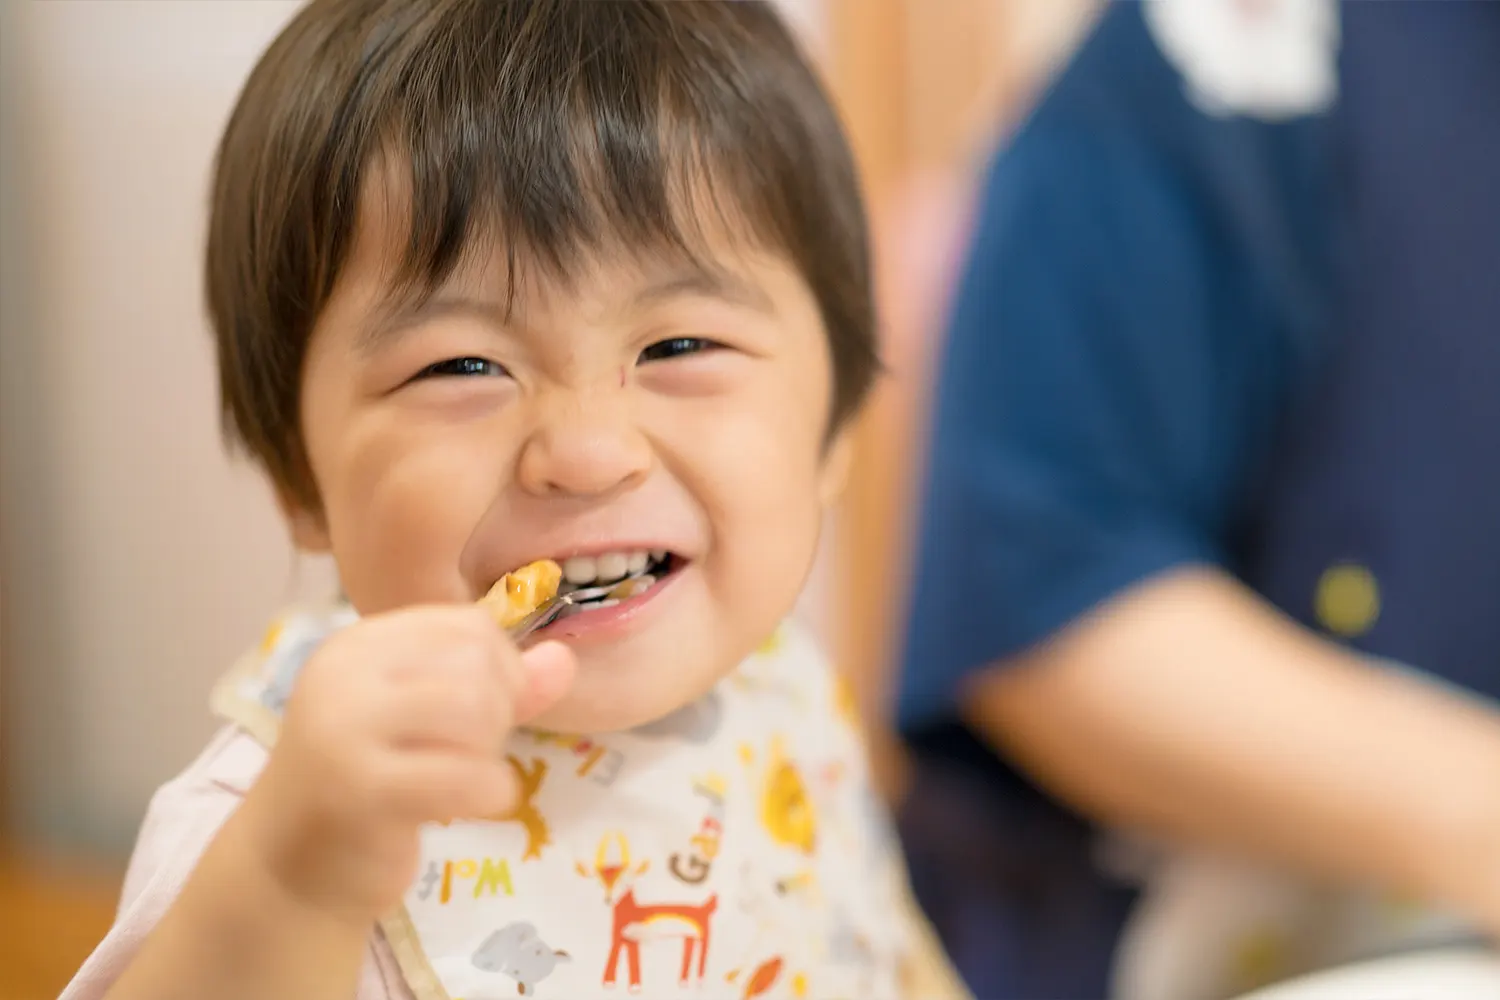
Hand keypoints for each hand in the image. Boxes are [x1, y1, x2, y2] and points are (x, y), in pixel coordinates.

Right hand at [236, 605, 574, 924]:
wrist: (289, 869)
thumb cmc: (367, 786)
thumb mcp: (429, 722)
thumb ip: (500, 687)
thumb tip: (566, 658)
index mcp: (359, 646)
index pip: (467, 625)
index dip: (501, 668)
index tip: (481, 714)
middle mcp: (346, 675)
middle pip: (476, 661)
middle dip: (498, 712)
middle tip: (467, 755)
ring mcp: (346, 729)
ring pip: (474, 708)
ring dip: (490, 751)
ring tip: (461, 777)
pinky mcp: (361, 790)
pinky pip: (467, 774)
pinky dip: (491, 792)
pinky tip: (468, 807)